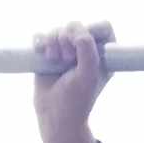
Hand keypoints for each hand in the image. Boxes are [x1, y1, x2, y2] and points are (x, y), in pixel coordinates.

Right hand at [33, 20, 111, 142]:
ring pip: (57, 30)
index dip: (92, 29)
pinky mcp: (48, 54)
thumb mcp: (88, 75)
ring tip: (54, 60)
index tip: (82, 43)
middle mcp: (84, 50)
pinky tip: (41, 52)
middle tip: (68, 59)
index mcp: (101, 55)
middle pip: (76, 26)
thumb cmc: (76, 100)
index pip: (103, 27)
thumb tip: (77, 30)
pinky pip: (41, 35)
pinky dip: (40, 41)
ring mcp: (65, 51)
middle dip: (68, 38)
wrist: (55, 116)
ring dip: (53, 42)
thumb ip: (87, 49)